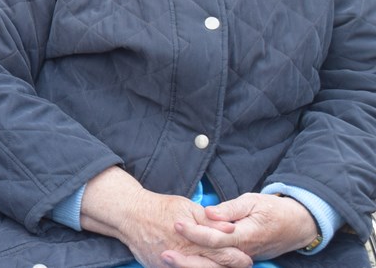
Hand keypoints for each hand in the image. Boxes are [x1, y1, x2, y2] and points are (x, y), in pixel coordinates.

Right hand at [80, 168, 250, 267]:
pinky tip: (198, 265)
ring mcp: (170, 264)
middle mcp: (183, 255)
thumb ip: (209, 220)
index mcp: (193, 240)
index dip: (237, 258)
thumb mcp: (187, 207)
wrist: (130, 214)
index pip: (223, 254)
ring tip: (219, 266)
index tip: (246, 259)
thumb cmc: (160, 208)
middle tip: (240, 265)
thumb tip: (231, 228)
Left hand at [176, 192, 317, 262]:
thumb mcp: (253, 201)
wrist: (297, 226)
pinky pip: (220, 265)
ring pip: (214, 265)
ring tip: (167, 259)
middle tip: (164, 252)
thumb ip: (230, 209)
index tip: (176, 224)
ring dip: (191, 264)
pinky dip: (202, 264)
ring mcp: (242, 258)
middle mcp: (243, 252)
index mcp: (245, 236)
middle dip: (187, 258)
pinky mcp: (240, 259)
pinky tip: (184, 262)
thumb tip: (208, 212)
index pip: (215, 238)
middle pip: (211, 258)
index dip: (194, 232)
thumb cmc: (274, 209)